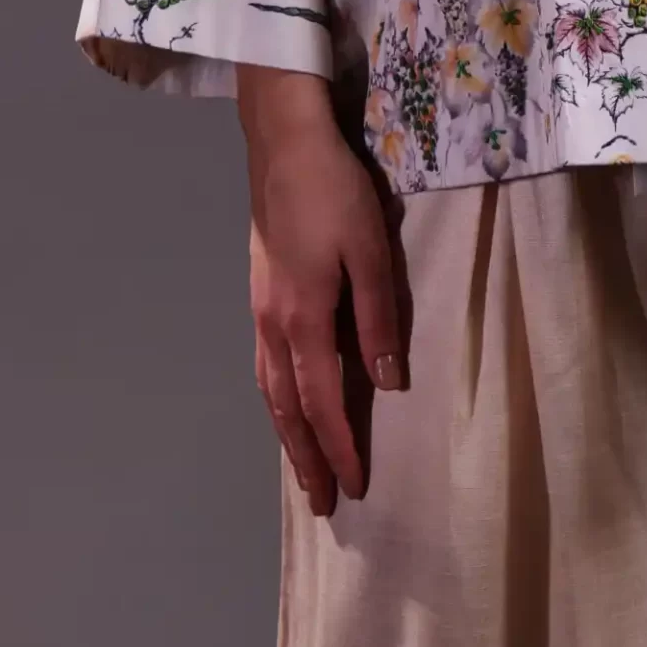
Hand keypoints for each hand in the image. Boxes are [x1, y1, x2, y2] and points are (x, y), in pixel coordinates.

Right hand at [238, 68, 408, 518]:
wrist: (284, 142)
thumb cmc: (335, 192)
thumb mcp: (372, 251)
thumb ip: (378, 319)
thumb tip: (387, 384)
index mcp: (304, 320)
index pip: (322, 403)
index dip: (340, 447)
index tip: (356, 488)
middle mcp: (273, 324)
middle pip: (287, 408)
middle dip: (305, 457)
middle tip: (322, 503)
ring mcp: (260, 307)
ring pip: (269, 388)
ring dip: (286, 433)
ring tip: (302, 466)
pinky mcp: (259, 289)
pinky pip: (264, 362)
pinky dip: (275, 396)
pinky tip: (285, 398)